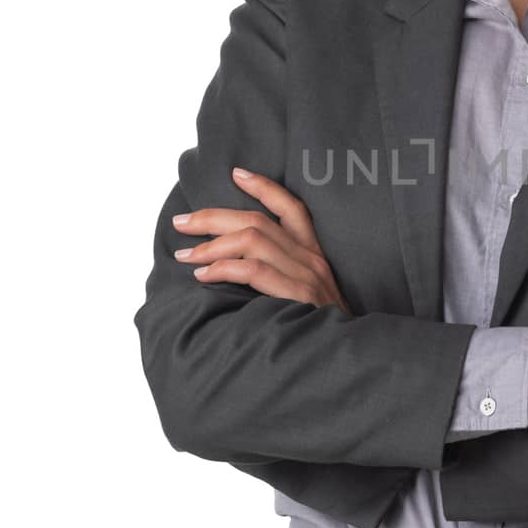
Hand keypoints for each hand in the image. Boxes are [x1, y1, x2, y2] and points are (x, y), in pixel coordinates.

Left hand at [171, 167, 353, 315]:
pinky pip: (254, 270)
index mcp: (314, 255)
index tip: (236, 174)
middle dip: (213, 218)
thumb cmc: (318, 331)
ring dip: (211, 245)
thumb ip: (281, 278)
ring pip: (252, 240)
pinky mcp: (298, 294)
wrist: (345, 354)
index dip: (264, 188)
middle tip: (182, 223)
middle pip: (258, 221)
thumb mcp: (307, 297)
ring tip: (186, 256)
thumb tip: (234, 269)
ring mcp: (307, 275)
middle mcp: (312, 259)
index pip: (292, 208)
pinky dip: (223, 268)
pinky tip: (204, 276)